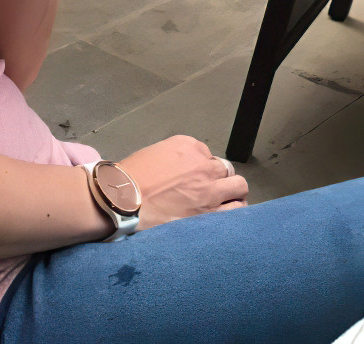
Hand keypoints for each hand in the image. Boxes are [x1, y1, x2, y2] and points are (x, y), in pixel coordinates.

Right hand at [118, 135, 248, 230]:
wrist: (124, 199)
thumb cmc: (133, 177)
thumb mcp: (154, 153)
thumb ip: (177, 158)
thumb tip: (187, 170)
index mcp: (188, 147)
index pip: (209, 155)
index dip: (203, 168)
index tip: (194, 178)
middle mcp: (204, 165)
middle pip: (227, 170)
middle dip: (222, 179)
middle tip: (210, 190)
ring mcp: (210, 190)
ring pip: (239, 188)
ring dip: (233, 194)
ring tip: (223, 204)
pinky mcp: (210, 214)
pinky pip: (237, 211)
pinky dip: (234, 212)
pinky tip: (226, 216)